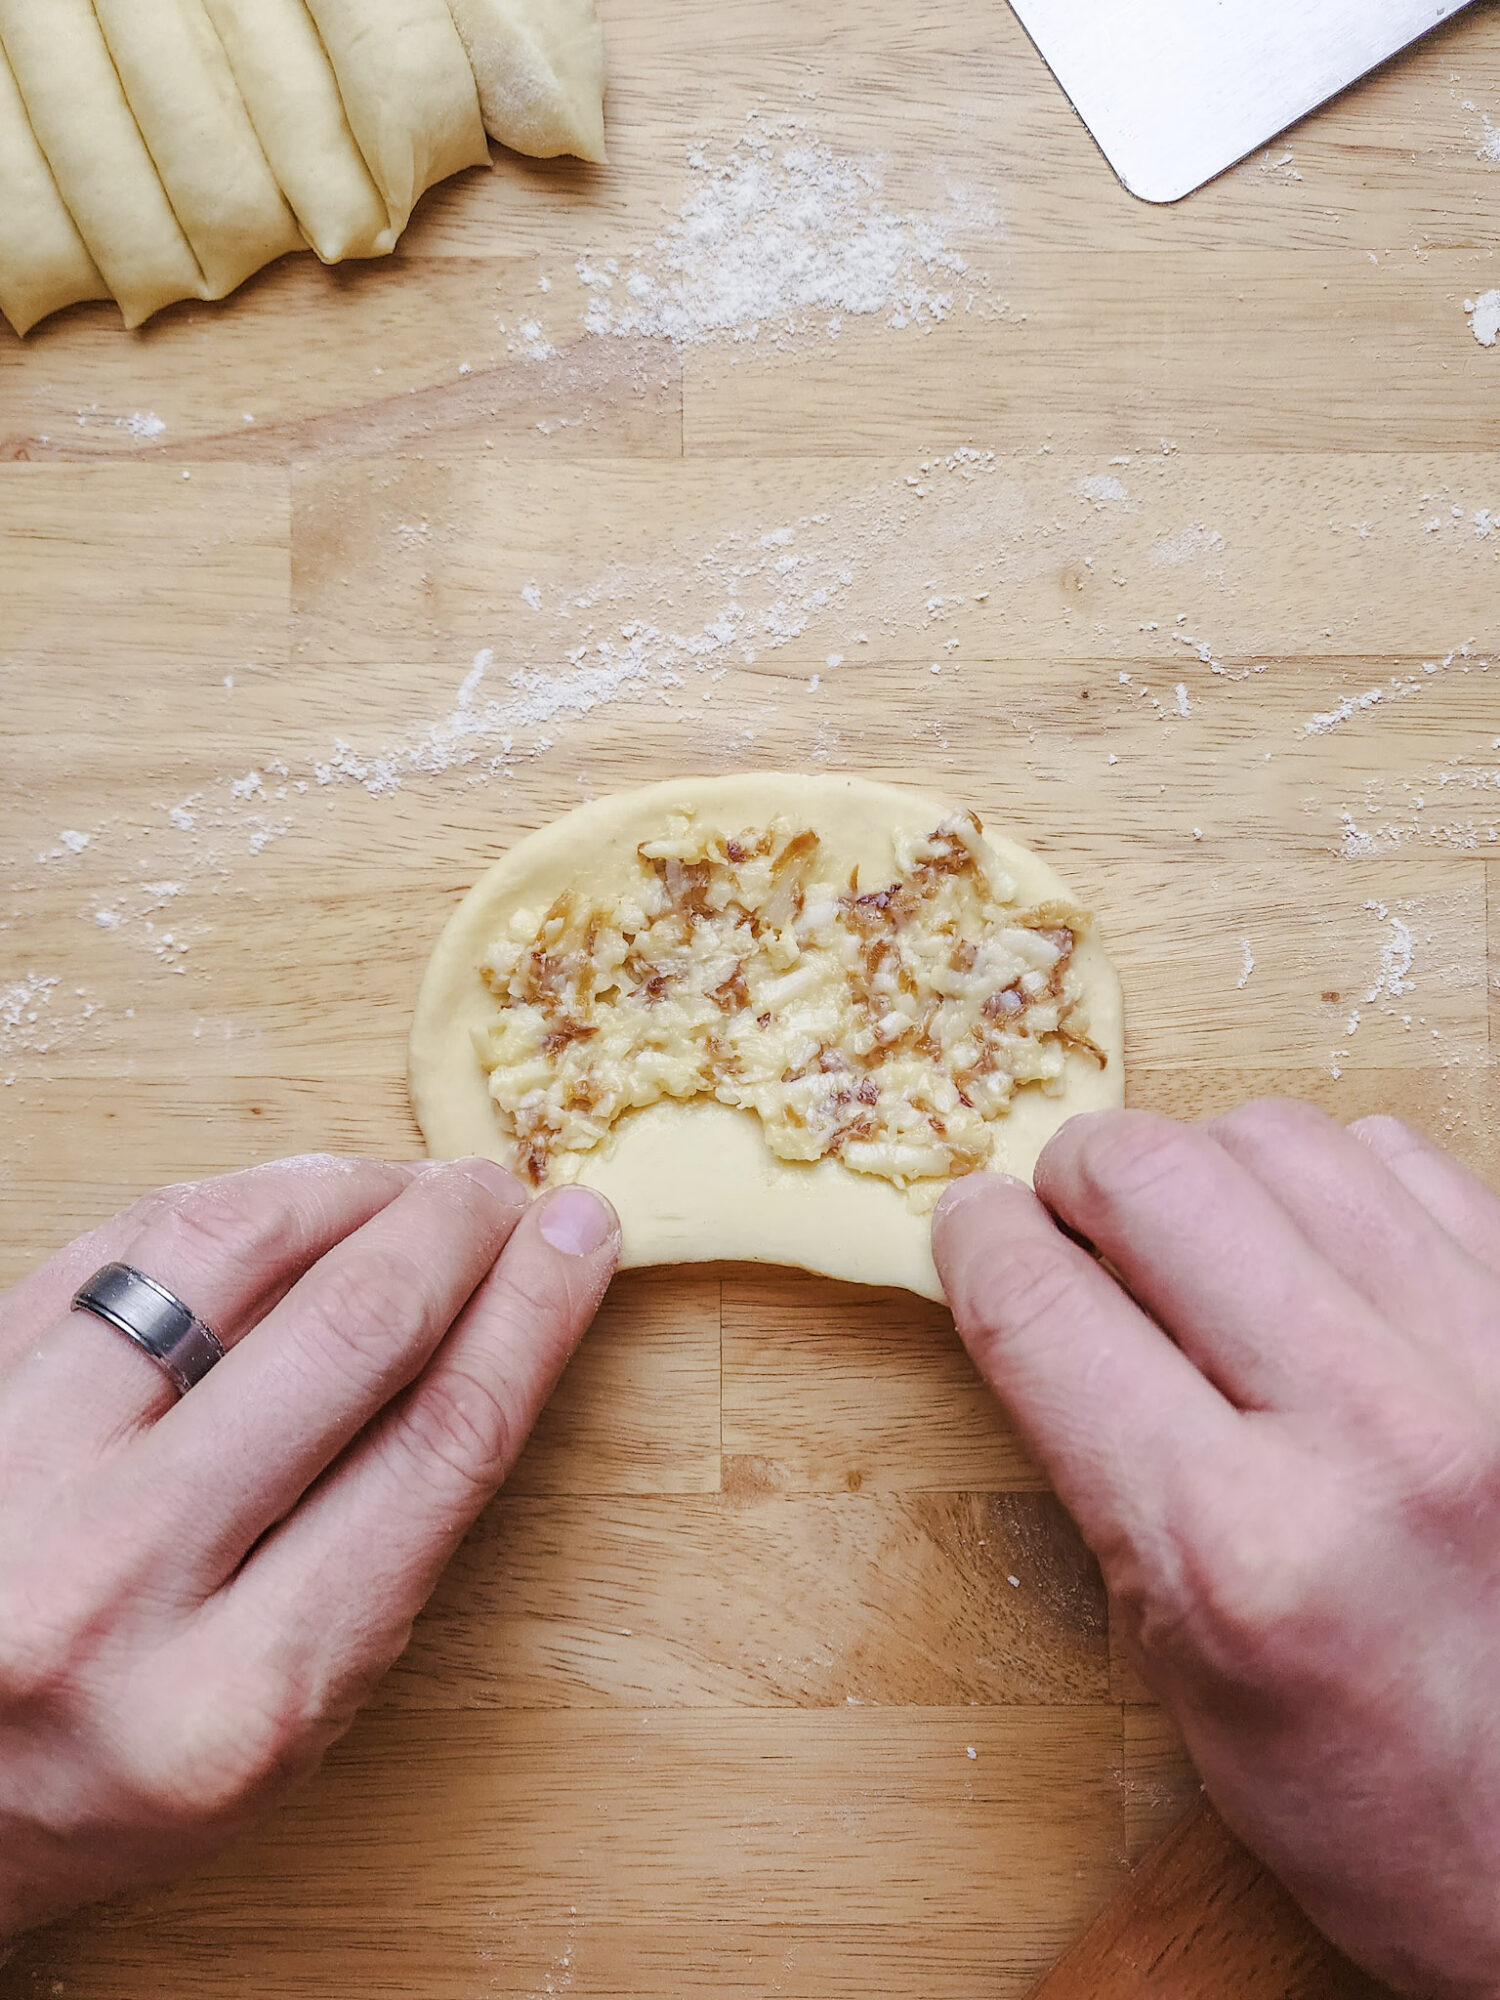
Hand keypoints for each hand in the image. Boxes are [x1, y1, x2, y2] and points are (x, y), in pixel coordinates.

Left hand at [0, 1155, 617, 1941]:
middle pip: (350, 1333)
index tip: (582, 1244)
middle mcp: (114, 1583)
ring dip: (347, 1185)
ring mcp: (17, 1475)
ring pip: (221, 1250)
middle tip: (505, 1194)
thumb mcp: (286, 1716)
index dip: (533, 1317)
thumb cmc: (124, 1756)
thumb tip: (497, 1321)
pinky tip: (293, 1200)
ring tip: (407, 1185)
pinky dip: (231, 1200)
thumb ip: (387, 1539)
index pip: (437, 1448)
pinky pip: (118, 1244)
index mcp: (237, 1699)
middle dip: (456, 1230)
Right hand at [933, 1102, 1499, 1999]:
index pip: (1041, 1306)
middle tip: (1076, 1220)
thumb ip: (1099, 1462)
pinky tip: (1322, 1260)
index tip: (972, 1227)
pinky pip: (1407, 1158)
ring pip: (1282, 1136)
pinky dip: (1337, 1186)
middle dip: (1077, 1177)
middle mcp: (1375, 1432)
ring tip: (1207, 1242)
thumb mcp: (1182, 1667)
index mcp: (1238, 1549)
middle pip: (1153, 1172)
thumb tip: (1036, 1282)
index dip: (976, 1241)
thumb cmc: (1382, 1797)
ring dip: (1209, 1169)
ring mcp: (1492, 1359)